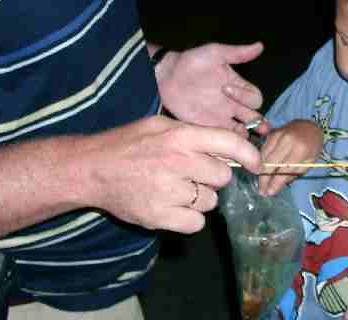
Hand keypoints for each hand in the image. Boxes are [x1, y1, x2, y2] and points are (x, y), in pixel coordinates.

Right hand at [77, 115, 260, 233]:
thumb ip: (193, 134)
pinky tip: (173, 206)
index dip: (249, 156)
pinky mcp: (159, 216)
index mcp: (181, 136)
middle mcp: (178, 162)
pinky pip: (195, 223)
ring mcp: (169, 191)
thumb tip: (227, 146)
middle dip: (212, 176)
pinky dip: (189, 218)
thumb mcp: (161, 125)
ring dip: (200, 198)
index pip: (230, 144)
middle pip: (222, 176)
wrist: (90, 169)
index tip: (256, 165)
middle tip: (192, 174)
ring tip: (177, 190)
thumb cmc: (128, 143)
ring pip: (210, 201)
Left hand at [156, 42, 268, 133]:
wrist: (167, 75)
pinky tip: (227, 143)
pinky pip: (222, 138)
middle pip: (254, 117)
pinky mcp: (207, 126)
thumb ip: (239, 53)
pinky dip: (228, 142)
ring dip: (247, 135)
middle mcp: (233, 104)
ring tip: (245, 137)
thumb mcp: (216, 53)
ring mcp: (221, 117)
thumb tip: (260, 46)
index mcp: (238, 87)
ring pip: (242, 131)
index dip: (246, 96)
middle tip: (260, 127)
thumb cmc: (192, 61)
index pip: (255, 98)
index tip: (225, 88)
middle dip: (260, 124)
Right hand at [257, 120, 323, 195]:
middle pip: (270, 164)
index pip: (284, 170)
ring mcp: (278, 135)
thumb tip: (278, 185)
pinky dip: (261, 161)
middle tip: (262, 191)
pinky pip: (263, 150)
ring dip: (261, 172)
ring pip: (264, 157)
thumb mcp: (310, 162)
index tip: (269, 193)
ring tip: (261, 184)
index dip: (275, 183)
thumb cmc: (312, 146)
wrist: (309, 126)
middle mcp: (287, 141)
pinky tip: (261, 170)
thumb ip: (295, 173)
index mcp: (300, 149)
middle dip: (264, 179)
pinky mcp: (271, 133)